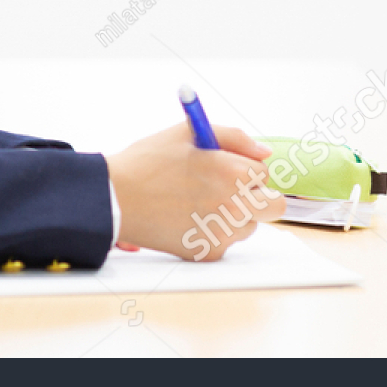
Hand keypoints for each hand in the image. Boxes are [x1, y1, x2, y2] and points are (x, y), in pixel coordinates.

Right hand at [105, 122, 284, 260]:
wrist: (113, 198)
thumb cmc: (147, 162)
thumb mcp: (188, 133)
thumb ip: (233, 137)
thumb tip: (264, 153)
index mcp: (232, 172)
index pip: (263, 173)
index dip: (243, 167)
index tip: (224, 168)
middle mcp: (233, 205)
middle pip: (273, 205)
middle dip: (256, 196)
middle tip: (229, 190)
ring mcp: (222, 233)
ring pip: (250, 225)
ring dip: (235, 215)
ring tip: (197, 202)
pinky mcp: (208, 253)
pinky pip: (226, 242)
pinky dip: (213, 232)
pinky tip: (186, 218)